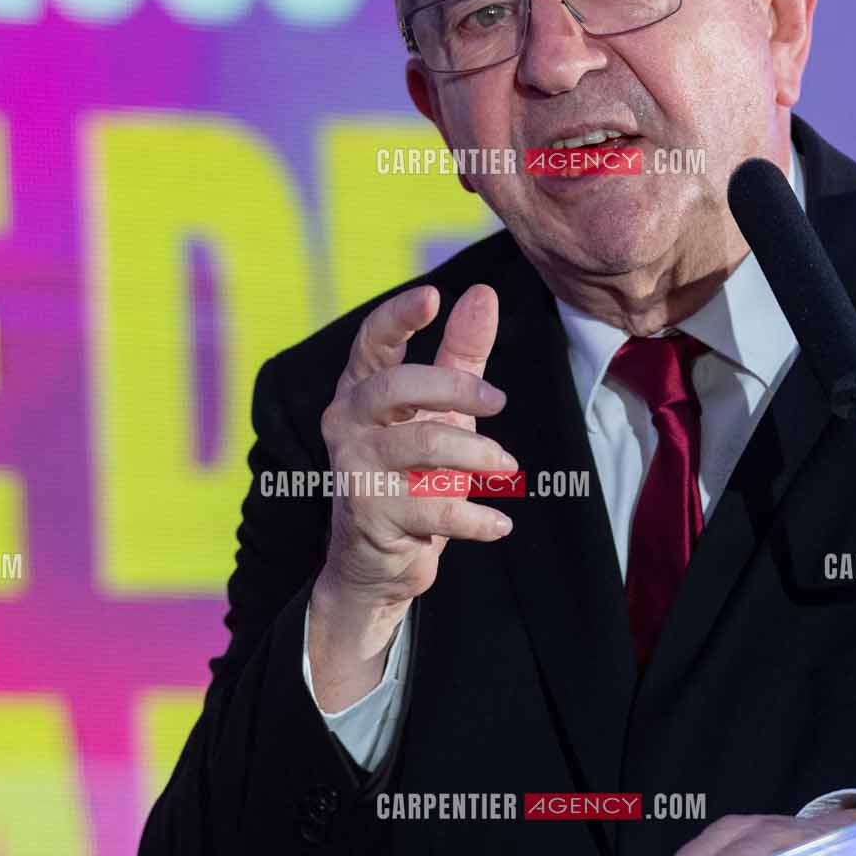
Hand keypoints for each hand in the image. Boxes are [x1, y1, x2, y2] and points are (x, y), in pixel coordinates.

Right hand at [307, 284, 514, 708]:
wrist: (378, 562)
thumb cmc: (412, 472)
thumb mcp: (440, 410)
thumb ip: (460, 355)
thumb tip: (483, 294)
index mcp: (361, 390)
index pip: (371, 343)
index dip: (398, 317)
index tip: (433, 295)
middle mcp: (347, 424)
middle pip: (395, 388)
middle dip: (455, 387)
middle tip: (499, 401)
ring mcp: (355, 469)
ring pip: (423, 445)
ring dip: (477, 455)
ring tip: (508, 467)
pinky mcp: (370, 514)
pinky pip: (434, 508)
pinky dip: (476, 518)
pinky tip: (500, 524)